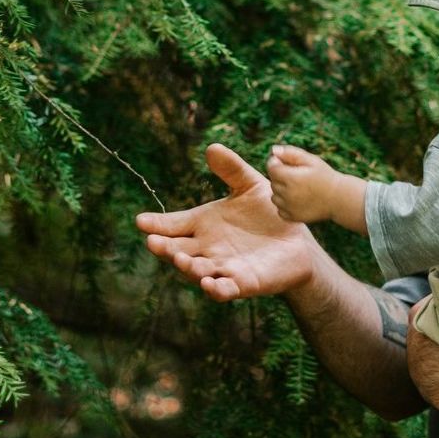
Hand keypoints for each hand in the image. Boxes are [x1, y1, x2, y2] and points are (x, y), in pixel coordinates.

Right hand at [136, 142, 319, 301]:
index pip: (172, 225)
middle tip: (153, 242)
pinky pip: (225, 290)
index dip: (156, 224)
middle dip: (164, 248)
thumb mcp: (251, 186)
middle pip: (177, 250)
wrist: (298, 242)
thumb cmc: (269, 213)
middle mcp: (206, 248)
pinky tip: (208, 284)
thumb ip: (232, 170)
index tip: (140, 220)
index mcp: (202, 225)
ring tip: (180, 259)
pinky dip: (216, 289)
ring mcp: (222, 267)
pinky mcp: (243, 284)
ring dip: (187, 268)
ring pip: (197, 271)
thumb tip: (212, 147)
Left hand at [266, 144, 336, 223]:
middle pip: (273, 181)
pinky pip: (279, 208)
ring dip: (281, 191)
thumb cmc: (325, 176)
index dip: (277, 162)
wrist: (339, 199)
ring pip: (274, 196)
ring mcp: (289, 207)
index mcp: (291, 178)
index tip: (287, 162)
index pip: (271, 167)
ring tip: (298, 188)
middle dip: (281, 176)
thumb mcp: (311, 160)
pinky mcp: (292, 217)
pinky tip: (298, 199)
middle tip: (297, 176)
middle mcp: (287, 194)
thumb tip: (273, 150)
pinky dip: (285, 204)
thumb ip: (291, 153)